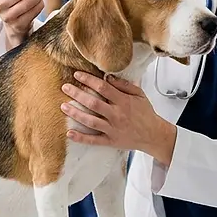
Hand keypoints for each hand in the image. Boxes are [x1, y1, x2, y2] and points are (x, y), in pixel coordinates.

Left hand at [61, 72, 176, 162]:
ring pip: (90, 121)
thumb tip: (107, 76)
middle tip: (65, 87)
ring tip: (63, 106)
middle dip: (77, 94)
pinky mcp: (111, 142)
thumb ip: (124, 85)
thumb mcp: (139, 95)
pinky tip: (69, 133)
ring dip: (75, 113)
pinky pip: (94, 140)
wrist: (154, 135)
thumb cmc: (145, 113)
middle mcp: (117, 115)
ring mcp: (113, 129)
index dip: (89, 80)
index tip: (77, 74)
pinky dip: (81, 138)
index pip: (103, 88)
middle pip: (93, 103)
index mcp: (124, 102)